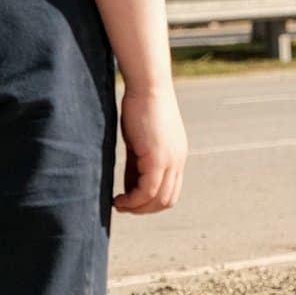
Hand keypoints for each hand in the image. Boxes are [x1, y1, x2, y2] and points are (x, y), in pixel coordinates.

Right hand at [115, 84, 185, 213]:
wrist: (147, 85)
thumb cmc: (140, 106)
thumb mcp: (139, 141)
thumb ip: (138, 164)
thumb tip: (130, 188)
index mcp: (176, 156)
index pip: (170, 191)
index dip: (150, 202)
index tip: (129, 201)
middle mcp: (178, 160)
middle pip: (167, 200)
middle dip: (143, 209)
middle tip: (122, 206)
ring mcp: (171, 160)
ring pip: (158, 199)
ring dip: (137, 208)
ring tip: (118, 204)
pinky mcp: (158, 158)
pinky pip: (147, 190)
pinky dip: (133, 200)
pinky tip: (117, 198)